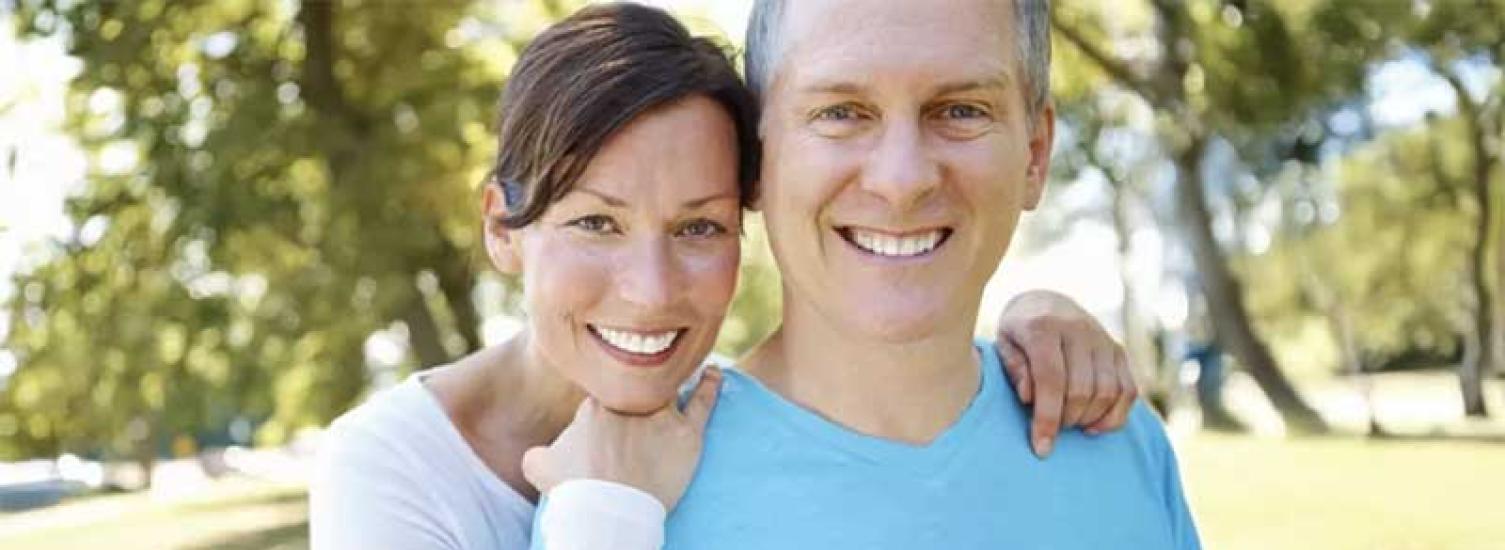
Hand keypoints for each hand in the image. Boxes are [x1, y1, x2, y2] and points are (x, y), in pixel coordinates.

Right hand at [522, 367, 721, 510]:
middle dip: (638, 397)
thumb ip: (540, 452)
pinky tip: (716, 373)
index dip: (609, 412)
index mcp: (596, 405)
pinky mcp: (686, 434)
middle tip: (640, 414)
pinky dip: (711, 386)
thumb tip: (540, 453)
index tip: (609, 427)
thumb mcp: (541, 467)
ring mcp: (660, 415)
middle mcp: (630, 403)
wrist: (607, 512)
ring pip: (669, 390)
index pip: (607, 395)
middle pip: (640, 390)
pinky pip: (703, 403)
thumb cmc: (574, 491)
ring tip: (683, 374)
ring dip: (673, 383)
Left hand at [996, 290, 1137, 457]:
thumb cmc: (1018, 332)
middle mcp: (1078, 329)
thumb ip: (1014, 369)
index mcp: (1043, 327)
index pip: (1051, 379)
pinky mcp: (1119, 351)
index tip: (1041, 449)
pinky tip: (1093, 427)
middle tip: (1051, 430)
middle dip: (1066, 420)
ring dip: (1089, 419)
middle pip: (1082, 389)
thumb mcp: (1003, 344)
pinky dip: (1115, 416)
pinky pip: (1128, 390)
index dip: (1047, 418)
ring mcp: (1103, 338)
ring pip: (1108, 392)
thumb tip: (1029, 399)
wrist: (1046, 303)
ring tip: (1069, 425)